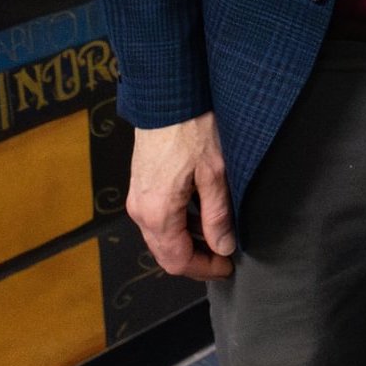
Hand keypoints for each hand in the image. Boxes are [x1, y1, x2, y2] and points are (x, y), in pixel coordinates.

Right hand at [126, 112, 236, 279]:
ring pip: (160, 237)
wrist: (167, 95)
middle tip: (224, 258)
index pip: (177, 261)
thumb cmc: (192, 129)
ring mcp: (137, 198)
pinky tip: (200, 216)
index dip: (204, 269)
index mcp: (158, 213)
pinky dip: (178, 226)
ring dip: (187, 243)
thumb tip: (223, 247)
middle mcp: (140, 211)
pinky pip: (158, 218)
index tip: (228, 267)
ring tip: (217, 238)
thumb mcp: (215, 173)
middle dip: (195, 260)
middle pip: (165, 254)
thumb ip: (217, 215)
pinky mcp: (140, 185)